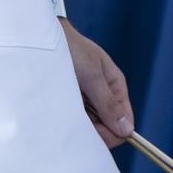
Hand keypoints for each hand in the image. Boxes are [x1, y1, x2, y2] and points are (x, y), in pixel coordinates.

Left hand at [62, 18, 133, 146]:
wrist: (44, 39)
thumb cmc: (72, 51)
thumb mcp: (92, 76)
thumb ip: (108, 103)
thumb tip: (128, 130)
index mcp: (116, 87)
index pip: (124, 122)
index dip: (112, 133)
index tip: (94, 130)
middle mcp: (103, 96)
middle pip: (108, 128)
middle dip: (94, 130)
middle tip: (75, 116)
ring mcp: (86, 100)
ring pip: (90, 127)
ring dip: (79, 125)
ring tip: (64, 107)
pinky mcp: (70, 103)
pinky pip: (75, 121)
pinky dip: (68, 121)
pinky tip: (59, 110)